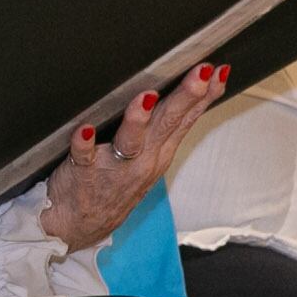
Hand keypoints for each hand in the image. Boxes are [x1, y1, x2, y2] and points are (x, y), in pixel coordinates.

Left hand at [39, 62, 222, 250]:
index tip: (217, 71)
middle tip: (199, 73)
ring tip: (145, 99)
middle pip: (167, 124)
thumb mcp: (149, 156)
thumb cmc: (113, 183)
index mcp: (159, 152)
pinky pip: (83, 157)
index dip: (204, 95)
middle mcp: (142, 159)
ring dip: (138, 120)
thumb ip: (163, 125)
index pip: (186, 119)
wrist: (79, 224)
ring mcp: (113, 167)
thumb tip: (184, 92)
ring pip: (130, 142)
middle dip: (185, 97)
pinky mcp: (83, 173)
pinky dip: (83, 144)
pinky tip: (84, 130)